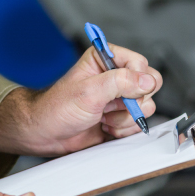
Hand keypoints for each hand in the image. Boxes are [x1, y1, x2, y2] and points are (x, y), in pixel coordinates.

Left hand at [0, 44, 162, 156]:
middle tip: (110, 107)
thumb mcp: (88, 91)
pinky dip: (124, 130)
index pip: (140, 63)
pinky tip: (105, 128)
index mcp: (104, 61)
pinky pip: (137, 124)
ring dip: (124, 118)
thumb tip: (147, 81)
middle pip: (148, 86)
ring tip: (102, 118)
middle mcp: (114, 78)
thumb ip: (120, 82)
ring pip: (145, 107)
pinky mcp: (119, 118)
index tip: (123, 92)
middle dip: (132, 102)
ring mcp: (118, 99)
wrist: (45, 134)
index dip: (137, 79)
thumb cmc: (56, 109)